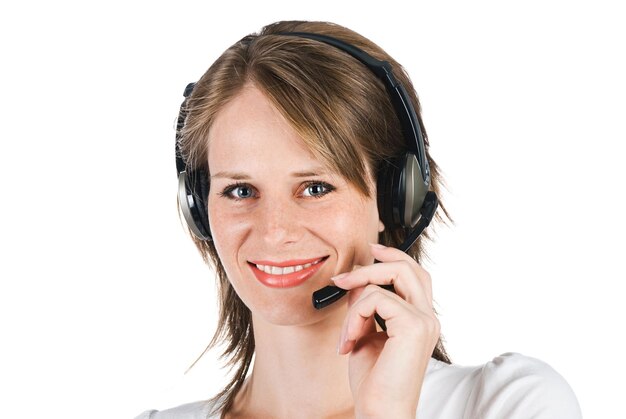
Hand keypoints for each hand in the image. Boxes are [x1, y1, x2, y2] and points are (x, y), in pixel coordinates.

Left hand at [332, 243, 439, 417]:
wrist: (380, 411)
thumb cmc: (374, 381)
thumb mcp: (366, 333)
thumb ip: (366, 306)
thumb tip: (356, 281)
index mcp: (421, 318)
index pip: (414, 274)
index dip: (392, 257)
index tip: (370, 251)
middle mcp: (428, 317)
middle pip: (407, 266)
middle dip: (372, 264)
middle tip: (342, 279)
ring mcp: (424, 320)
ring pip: (391, 275)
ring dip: (356, 297)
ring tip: (346, 329)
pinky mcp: (413, 326)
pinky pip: (375, 299)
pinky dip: (354, 316)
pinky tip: (349, 341)